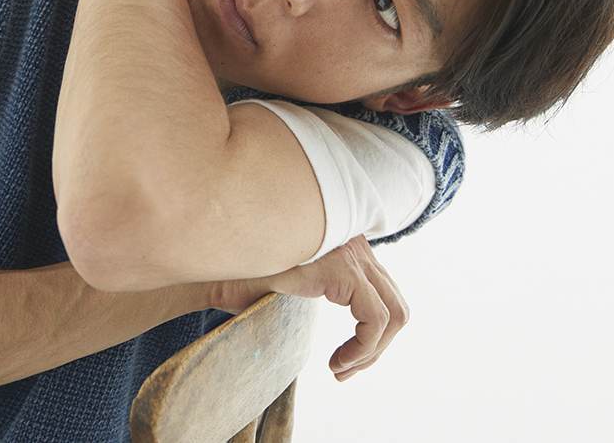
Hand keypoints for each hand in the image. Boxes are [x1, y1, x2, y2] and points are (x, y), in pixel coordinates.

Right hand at [209, 236, 408, 380]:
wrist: (217, 264)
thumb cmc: (245, 274)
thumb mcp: (294, 283)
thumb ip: (324, 289)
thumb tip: (354, 325)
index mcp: (348, 244)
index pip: (384, 294)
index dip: (372, 336)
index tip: (343, 362)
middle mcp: (356, 244)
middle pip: (396, 304)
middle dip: (375, 348)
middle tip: (343, 370)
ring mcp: (352, 254)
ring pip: (393, 315)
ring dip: (370, 352)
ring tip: (339, 368)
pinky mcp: (342, 270)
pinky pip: (375, 319)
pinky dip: (363, 348)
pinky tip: (337, 361)